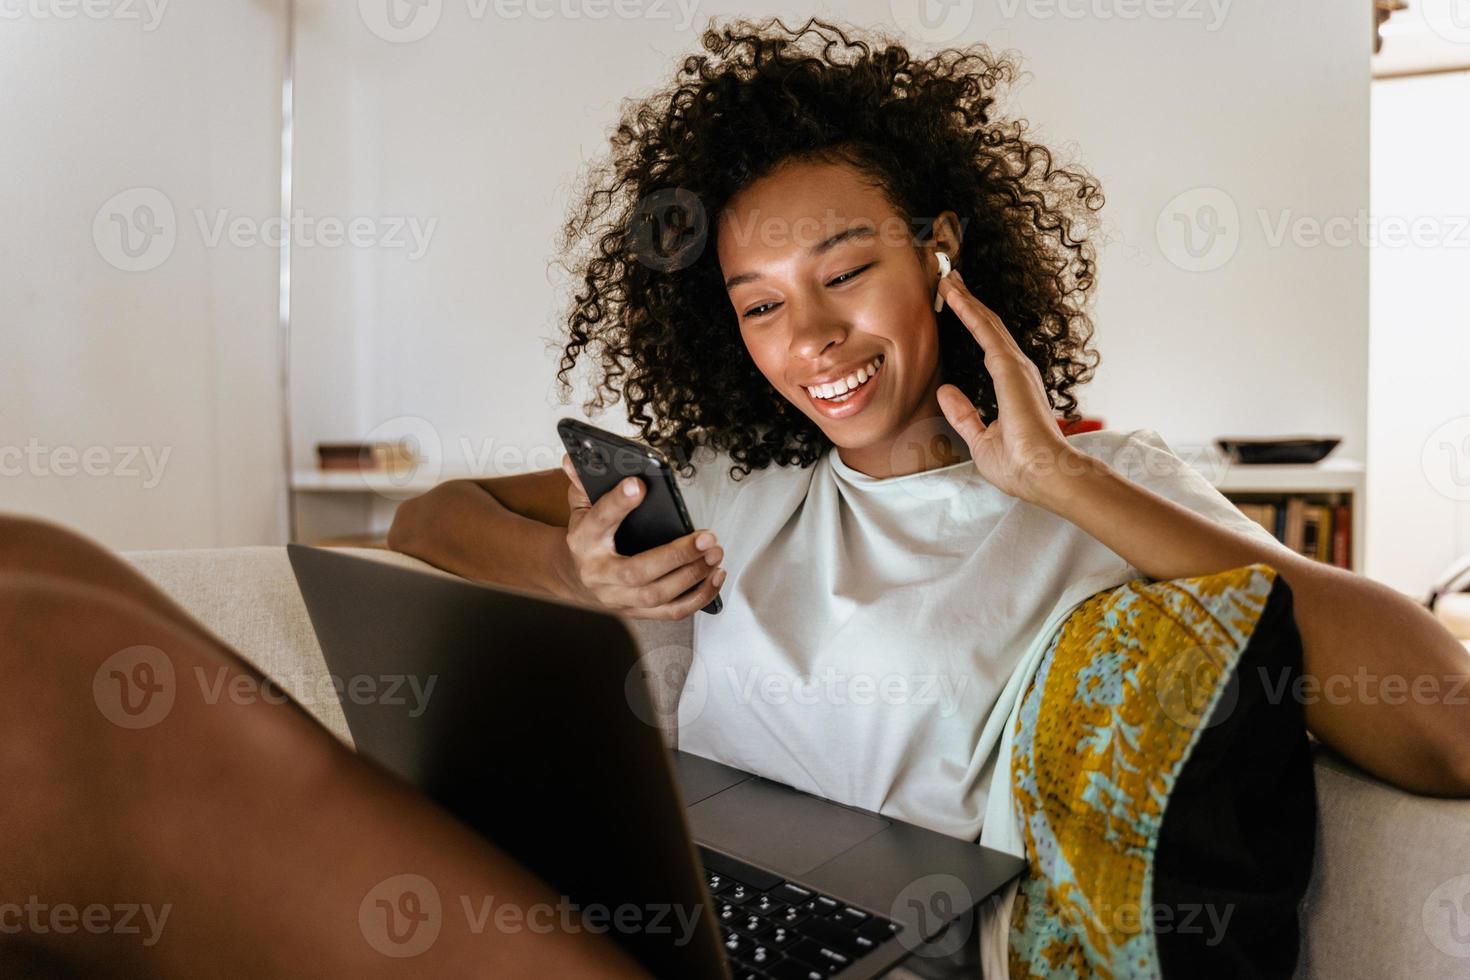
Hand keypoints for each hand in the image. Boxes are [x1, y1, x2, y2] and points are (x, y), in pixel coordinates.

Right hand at [555, 453, 725, 619]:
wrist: (575, 577)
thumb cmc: (586, 537)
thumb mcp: (580, 506)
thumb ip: (583, 483)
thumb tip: (574, 459)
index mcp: (583, 541)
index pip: (599, 521)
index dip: (618, 504)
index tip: (637, 485)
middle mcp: (599, 573)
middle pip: (637, 571)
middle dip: (676, 555)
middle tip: (706, 538)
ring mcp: (618, 597)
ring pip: (657, 595)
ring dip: (692, 576)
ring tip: (715, 553)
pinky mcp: (636, 611)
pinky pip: (671, 611)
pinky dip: (698, 597)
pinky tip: (714, 576)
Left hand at [933, 270, 1080, 503]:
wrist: (1044, 474)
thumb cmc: (1020, 465)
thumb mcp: (980, 438)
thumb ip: (964, 414)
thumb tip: (946, 391)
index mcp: (1012, 387)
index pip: (988, 346)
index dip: (972, 323)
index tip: (955, 304)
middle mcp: (1017, 371)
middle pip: (988, 328)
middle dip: (968, 303)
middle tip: (949, 281)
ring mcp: (1015, 367)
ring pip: (986, 323)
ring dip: (966, 300)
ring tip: (947, 279)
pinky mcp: (1010, 368)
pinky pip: (985, 330)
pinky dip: (968, 310)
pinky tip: (952, 294)